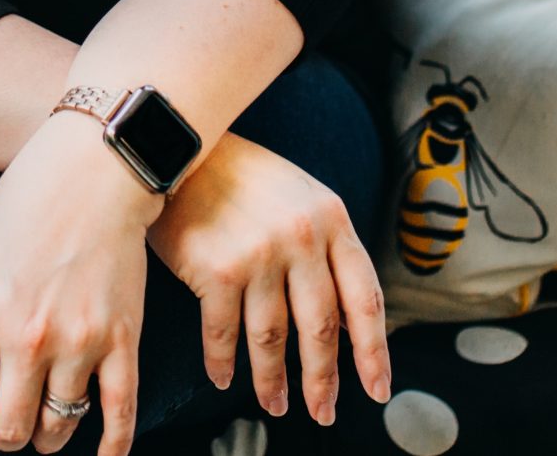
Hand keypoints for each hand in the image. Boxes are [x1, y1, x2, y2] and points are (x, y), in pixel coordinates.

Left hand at [0, 113, 162, 454]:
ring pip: (58, 427)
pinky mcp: (122, 338)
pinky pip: (120, 412)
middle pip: (9, 430)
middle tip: (9, 426)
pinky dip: (114, 446)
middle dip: (5, 437)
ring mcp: (77, 342)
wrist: (94, 167)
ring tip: (46, 425)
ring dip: (49, 436)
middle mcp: (26, 339)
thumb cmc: (27, 204)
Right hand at [142, 131, 387, 425]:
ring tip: (276, 403)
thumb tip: (343, 321)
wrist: (180, 146)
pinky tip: (224, 376)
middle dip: (324, 380)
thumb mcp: (299, 196)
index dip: (373, 351)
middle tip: (323, 411)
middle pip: (321, 329)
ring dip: (272, 381)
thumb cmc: (240, 176)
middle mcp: (302, 237)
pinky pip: (223, 332)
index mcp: (332, 219)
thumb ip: (326, 247)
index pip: (365, 298)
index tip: (377, 388)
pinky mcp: (217, 268)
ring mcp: (259, 253)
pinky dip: (223, 361)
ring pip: (272, 338)